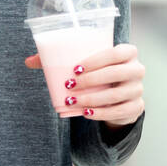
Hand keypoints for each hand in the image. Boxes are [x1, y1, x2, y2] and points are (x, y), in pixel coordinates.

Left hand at [24, 43, 144, 127]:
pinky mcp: (136, 107)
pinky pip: (120, 111)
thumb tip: (28, 61)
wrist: (117, 95)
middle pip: (118, 73)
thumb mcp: (84, 64)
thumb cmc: (97, 73)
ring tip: (73, 101)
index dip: (97, 60)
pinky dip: (101, 113)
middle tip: (70, 85)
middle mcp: (137, 70)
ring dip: (93, 98)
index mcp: (127, 52)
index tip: (75, 68)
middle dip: (92, 80)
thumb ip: (57, 60)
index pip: (116, 52)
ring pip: (117, 95)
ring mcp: (138, 90)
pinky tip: (86, 112)